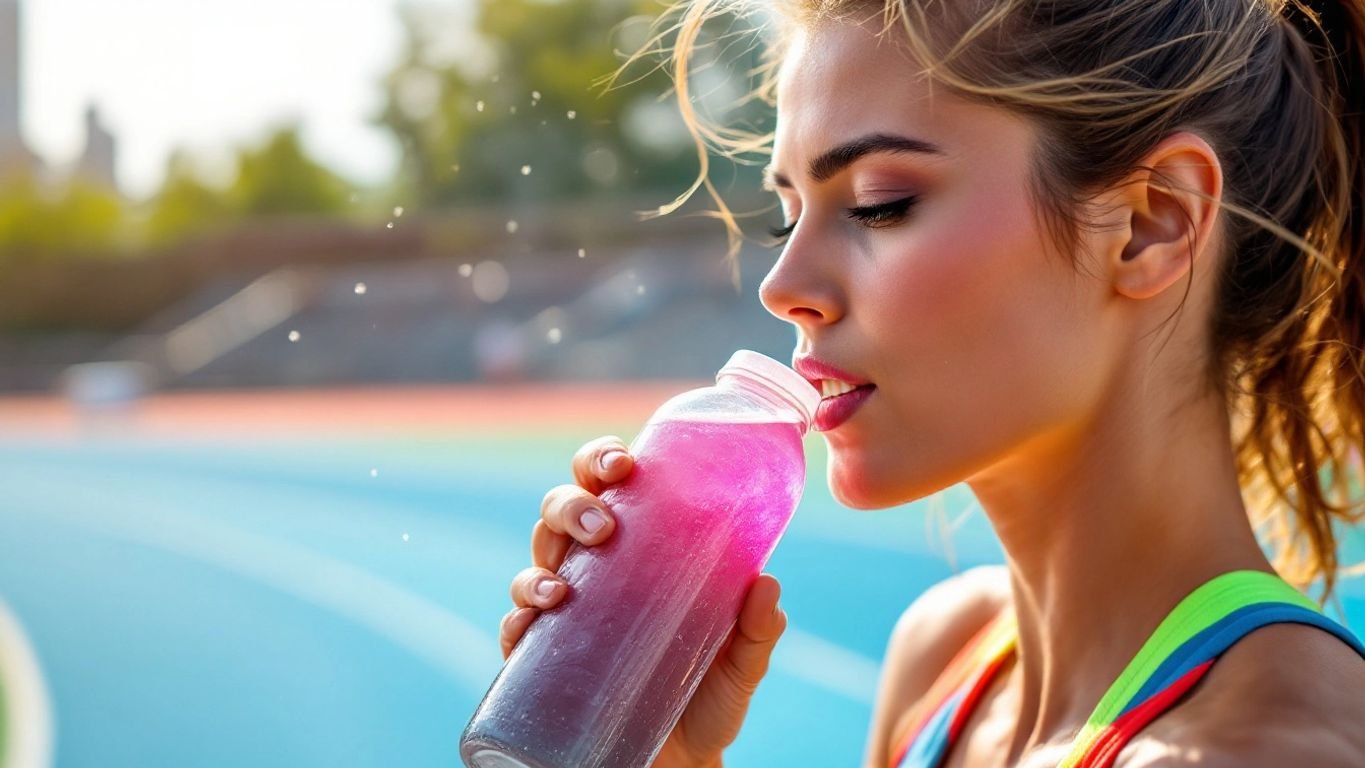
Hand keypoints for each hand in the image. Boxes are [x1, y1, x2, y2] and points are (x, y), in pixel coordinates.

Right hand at [500, 436, 787, 767]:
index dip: (602, 460)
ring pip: (536, 559)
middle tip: (602, 527)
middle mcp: (596, 569)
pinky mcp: (546, 660)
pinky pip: (516, 627)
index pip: (609, 485)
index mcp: (640, 547)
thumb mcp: (742, 660)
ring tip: (565, 587)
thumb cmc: (710, 694)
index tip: (623, 463)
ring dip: (542, 561)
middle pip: (562, 510)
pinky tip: (536, 620)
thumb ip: (758, 628)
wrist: (684, 764)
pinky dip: (518, 618)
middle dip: (571, 505)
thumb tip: (767, 585)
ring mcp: (567, 612)